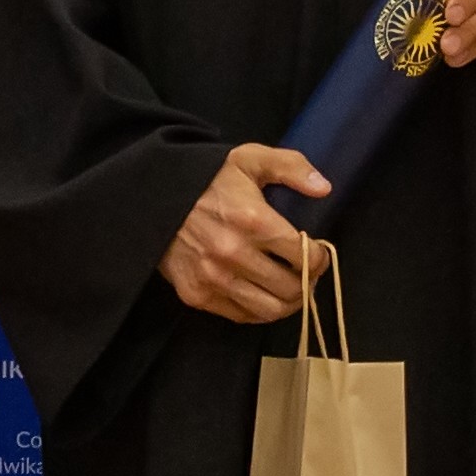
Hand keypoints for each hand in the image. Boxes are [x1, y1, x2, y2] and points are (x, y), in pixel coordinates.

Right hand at [162, 143, 332, 322]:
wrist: (152, 196)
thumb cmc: (207, 178)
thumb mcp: (250, 159)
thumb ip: (291, 168)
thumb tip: (324, 188)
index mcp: (253, 221)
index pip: (306, 257)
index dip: (320, 258)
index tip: (318, 254)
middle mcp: (234, 254)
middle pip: (292, 288)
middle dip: (308, 282)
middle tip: (307, 273)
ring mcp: (213, 278)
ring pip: (270, 310)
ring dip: (288, 302)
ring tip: (290, 288)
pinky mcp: (196, 294)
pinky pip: (242, 316)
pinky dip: (259, 309)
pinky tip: (263, 293)